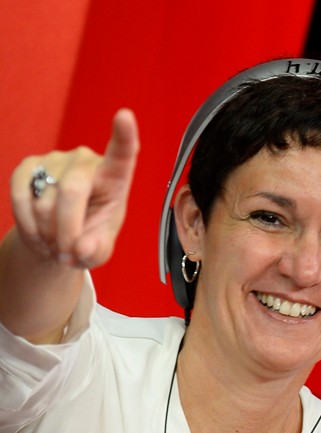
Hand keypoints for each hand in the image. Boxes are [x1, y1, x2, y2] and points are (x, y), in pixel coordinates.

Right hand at [8, 108, 138, 269]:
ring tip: (56, 243)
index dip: (123, 135)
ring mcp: (54, 160)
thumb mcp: (101, 248)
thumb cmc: (89, 237)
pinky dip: (28, 224)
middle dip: (67, 230)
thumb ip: (97, 250)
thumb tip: (81, 247)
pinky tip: (39, 235)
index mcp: (114, 177)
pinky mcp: (28, 166)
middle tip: (68, 254)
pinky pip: (21, 198)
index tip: (125, 115)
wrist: (58, 237)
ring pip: (44, 202)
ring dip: (48, 233)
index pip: (122, 153)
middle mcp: (85, 161)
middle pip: (72, 191)